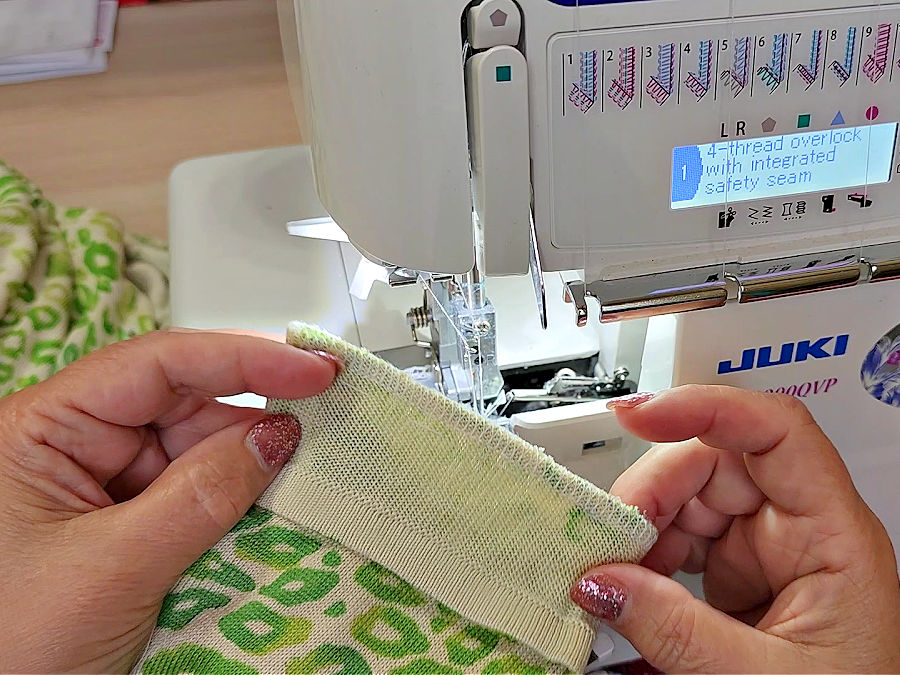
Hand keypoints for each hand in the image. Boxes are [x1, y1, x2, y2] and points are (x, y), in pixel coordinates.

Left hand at [0, 330, 337, 672]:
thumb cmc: (10, 647)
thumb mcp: (113, 569)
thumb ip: (201, 495)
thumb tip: (276, 435)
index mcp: (44, 428)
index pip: (156, 364)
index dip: (242, 358)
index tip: (312, 368)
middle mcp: (76, 444)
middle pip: (185, 402)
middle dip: (254, 416)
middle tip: (325, 424)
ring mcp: (104, 484)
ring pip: (198, 450)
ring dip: (251, 465)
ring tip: (303, 478)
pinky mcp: (129, 523)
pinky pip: (196, 494)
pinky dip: (237, 502)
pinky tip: (271, 507)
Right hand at [571, 386, 899, 672]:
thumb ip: (676, 629)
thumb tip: (601, 581)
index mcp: (835, 536)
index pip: (776, 431)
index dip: (705, 408)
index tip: (637, 416)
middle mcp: (799, 527)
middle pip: (713, 461)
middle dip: (651, 490)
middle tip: (609, 537)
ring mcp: (764, 546)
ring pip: (686, 495)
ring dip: (641, 527)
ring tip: (614, 573)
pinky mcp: (735, 569)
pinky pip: (678, 535)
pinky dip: (644, 555)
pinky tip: (630, 584)